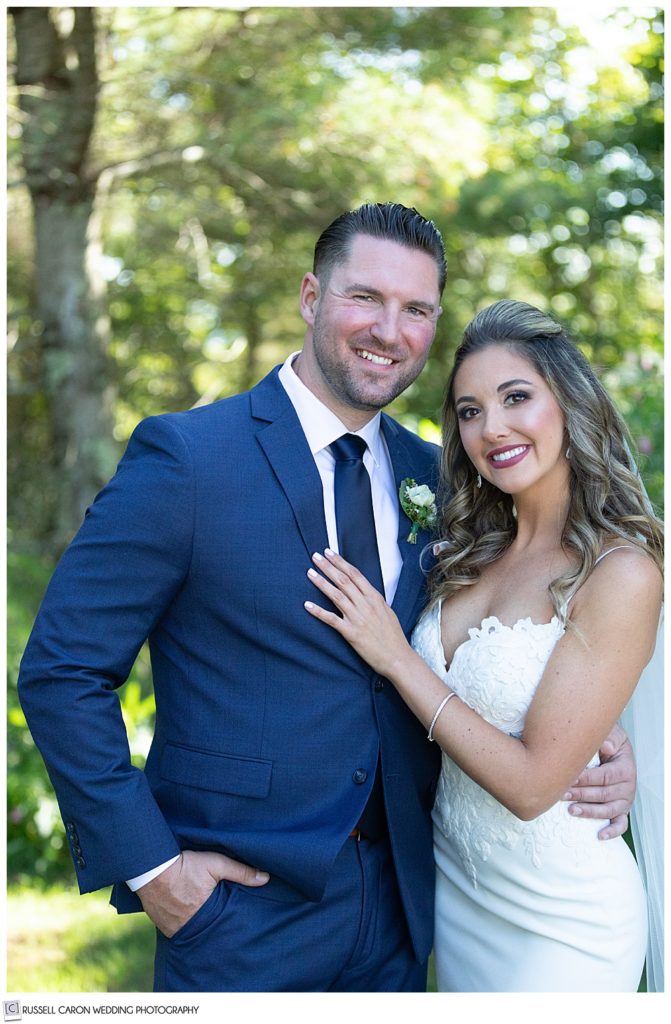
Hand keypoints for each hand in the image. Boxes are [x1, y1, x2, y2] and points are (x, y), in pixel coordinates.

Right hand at [137, 850, 269, 936]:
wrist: (150, 867)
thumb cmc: (185, 865)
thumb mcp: (216, 864)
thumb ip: (241, 872)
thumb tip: (266, 878)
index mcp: (206, 914)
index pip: (223, 924)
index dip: (228, 920)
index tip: (237, 919)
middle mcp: (188, 926)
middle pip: (206, 930)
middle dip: (213, 926)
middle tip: (220, 918)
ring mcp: (172, 928)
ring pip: (190, 930)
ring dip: (196, 924)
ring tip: (203, 916)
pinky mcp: (160, 924)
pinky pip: (175, 927)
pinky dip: (181, 922)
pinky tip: (185, 914)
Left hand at [305, 549, 409, 677]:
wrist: (398, 658)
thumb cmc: (393, 637)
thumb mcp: (387, 612)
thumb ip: (374, 600)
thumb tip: (363, 591)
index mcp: (375, 598)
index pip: (355, 575)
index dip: (341, 562)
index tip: (330, 553)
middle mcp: (366, 605)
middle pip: (344, 581)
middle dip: (328, 567)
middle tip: (315, 556)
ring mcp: (358, 618)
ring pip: (336, 596)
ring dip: (322, 583)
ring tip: (310, 573)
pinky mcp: (351, 633)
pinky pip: (332, 619)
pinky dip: (318, 612)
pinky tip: (307, 605)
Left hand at [563, 723, 635, 839]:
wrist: (615, 748)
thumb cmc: (609, 742)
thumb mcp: (612, 734)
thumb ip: (609, 738)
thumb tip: (605, 746)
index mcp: (625, 769)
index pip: (605, 776)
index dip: (587, 779)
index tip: (570, 778)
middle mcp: (628, 787)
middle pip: (604, 794)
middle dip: (582, 795)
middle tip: (562, 794)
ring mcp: (625, 800)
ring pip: (609, 810)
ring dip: (590, 812)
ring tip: (571, 811)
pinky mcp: (622, 810)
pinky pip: (621, 824)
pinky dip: (612, 831)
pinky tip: (600, 836)